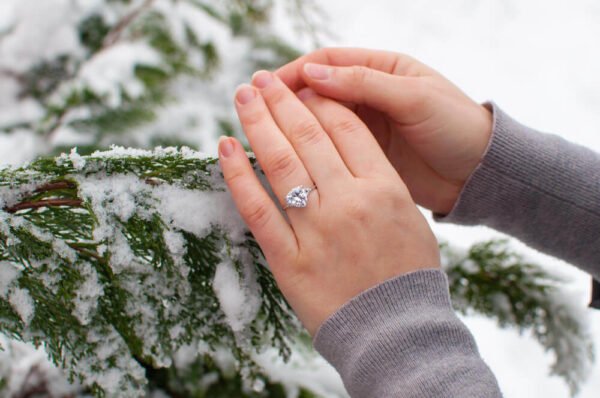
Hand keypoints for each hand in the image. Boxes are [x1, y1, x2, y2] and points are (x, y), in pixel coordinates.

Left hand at [218, 70, 439, 334]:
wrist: (397, 333)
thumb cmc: (408, 276)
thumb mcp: (410, 219)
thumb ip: (381, 181)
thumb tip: (347, 150)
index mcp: (384, 188)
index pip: (346, 128)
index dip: (319, 101)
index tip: (302, 88)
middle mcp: (349, 202)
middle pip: (308, 136)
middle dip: (282, 101)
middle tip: (263, 80)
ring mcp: (317, 229)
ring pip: (280, 163)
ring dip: (257, 122)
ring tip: (243, 94)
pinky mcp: (289, 259)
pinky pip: (257, 209)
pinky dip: (238, 175)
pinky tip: (226, 147)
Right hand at [276, 48, 493, 214]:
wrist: (480, 173)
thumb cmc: (456, 127)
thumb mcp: (414, 99)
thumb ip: (366, 84)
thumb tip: (313, 75)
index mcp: (383, 69)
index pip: (329, 62)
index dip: (296, 71)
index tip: (267, 87)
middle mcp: (370, 93)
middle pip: (319, 89)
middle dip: (287, 97)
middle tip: (255, 109)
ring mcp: (367, 125)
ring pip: (320, 119)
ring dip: (294, 125)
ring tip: (264, 134)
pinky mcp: (365, 154)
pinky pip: (331, 146)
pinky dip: (310, 148)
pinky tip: (290, 157)